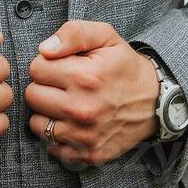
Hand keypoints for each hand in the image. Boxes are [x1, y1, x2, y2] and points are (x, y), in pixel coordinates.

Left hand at [25, 20, 159, 168]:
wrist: (155, 101)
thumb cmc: (125, 66)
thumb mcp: (106, 37)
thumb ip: (73, 33)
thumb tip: (45, 49)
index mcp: (85, 77)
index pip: (36, 68)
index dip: (47, 63)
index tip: (63, 66)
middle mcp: (82, 108)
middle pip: (32, 96)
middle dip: (44, 86)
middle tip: (63, 85)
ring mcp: (84, 135)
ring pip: (37, 123)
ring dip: (47, 112)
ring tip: (65, 103)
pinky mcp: (87, 154)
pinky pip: (51, 146)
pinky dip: (57, 135)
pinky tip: (72, 123)